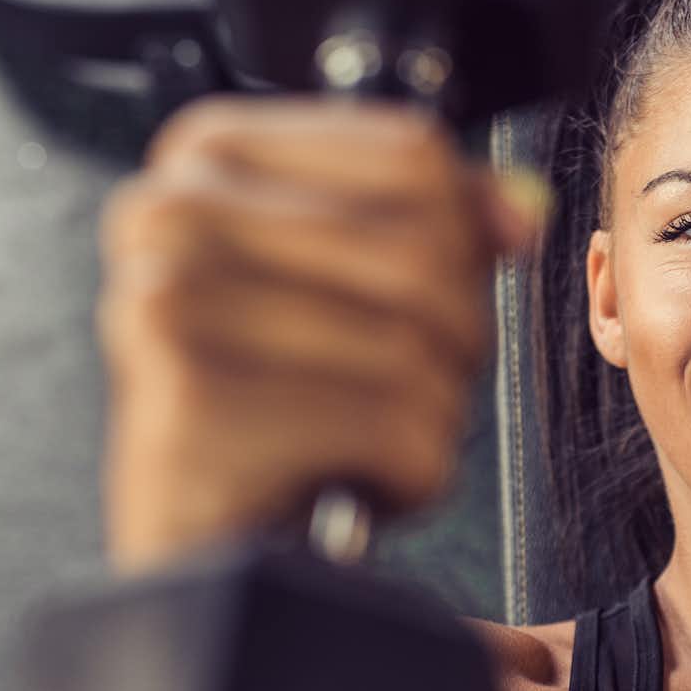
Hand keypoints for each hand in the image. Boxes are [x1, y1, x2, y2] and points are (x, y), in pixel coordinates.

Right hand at [95, 96, 553, 572]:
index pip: (413, 155)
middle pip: (423, 252)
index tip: (422, 298)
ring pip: (416, 344)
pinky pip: (393, 426)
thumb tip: (521, 211)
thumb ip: (438, 222)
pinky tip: (346, 483)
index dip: (460, 239)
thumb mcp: (348, 285)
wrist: (200, 538)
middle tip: (389, 389)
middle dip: (448, 342)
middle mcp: (169, 211)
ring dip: (426, 416)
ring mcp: (170, 302)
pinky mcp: (191, 400)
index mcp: (207, 153)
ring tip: (355, 439)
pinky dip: (408, 475)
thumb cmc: (271, 406)